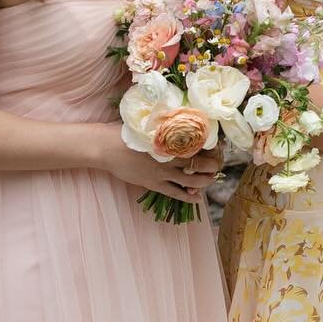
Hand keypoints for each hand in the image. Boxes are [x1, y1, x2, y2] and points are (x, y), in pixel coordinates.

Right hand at [99, 131, 222, 203]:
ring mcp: (162, 172)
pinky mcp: (153, 183)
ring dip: (204, 182)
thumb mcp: (149, 125)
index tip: (217, 149)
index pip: (199, 145)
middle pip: (200, 164)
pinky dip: (188, 197)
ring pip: (191, 180)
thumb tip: (182, 123)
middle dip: (212, 167)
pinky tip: (197, 198)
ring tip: (210, 180)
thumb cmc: (126, 132)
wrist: (105, 146)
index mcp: (170, 139)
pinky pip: (175, 193)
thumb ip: (166, 127)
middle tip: (217, 166)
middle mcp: (169, 156)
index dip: (212, 149)